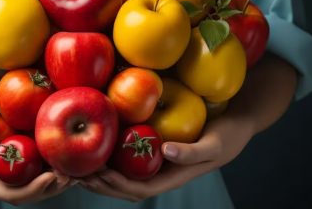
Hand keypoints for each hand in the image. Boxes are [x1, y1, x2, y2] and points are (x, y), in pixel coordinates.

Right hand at [0, 106, 71, 204]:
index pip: (10, 194)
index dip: (34, 190)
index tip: (54, 177)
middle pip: (26, 190)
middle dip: (52, 186)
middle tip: (76, 172)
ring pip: (29, 176)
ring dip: (53, 173)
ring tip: (76, 163)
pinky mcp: (1, 148)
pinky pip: (26, 157)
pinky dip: (45, 155)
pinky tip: (60, 144)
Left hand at [79, 114, 254, 201]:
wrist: (236, 122)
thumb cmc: (228, 135)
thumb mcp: (214, 144)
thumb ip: (192, 151)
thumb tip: (166, 151)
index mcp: (173, 176)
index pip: (138, 189)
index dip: (117, 186)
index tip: (97, 175)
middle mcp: (161, 172)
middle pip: (124, 186)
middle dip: (100, 183)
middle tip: (75, 172)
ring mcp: (156, 161)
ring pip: (123, 173)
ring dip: (100, 172)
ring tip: (76, 163)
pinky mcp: (153, 146)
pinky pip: (128, 156)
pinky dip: (110, 155)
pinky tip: (95, 143)